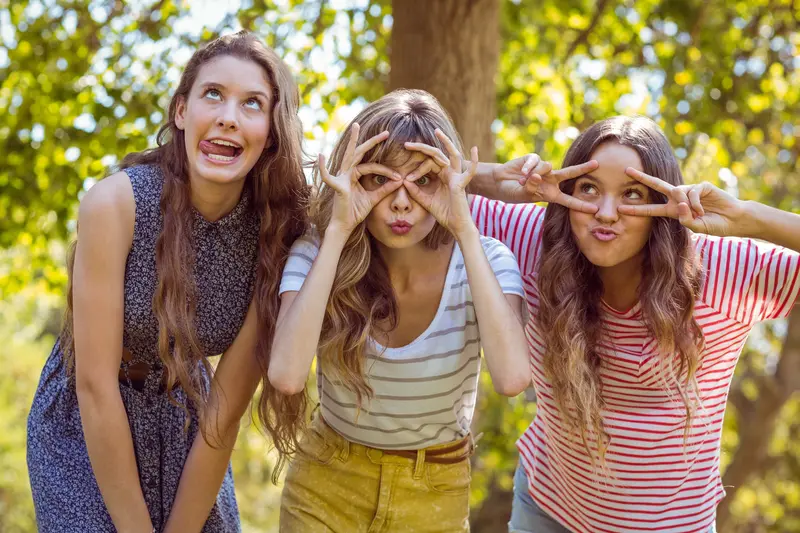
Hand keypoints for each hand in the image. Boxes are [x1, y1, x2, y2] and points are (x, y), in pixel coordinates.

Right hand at [319, 123, 402, 234]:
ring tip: (356, 127)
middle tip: (386, 132)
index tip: (399, 176)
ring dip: (353, 141)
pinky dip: (322, 167)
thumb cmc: (356, 212)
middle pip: (359, 153)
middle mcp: (347, 173)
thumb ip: (385, 189)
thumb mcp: (374, 198)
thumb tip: (399, 180)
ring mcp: (341, 178)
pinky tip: (321, 156)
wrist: (345, 226)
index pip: (372, 166)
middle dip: (372, 141)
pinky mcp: (337, 186)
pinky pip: (327, 176)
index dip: (386, 170)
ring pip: (350, 157)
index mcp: (355, 175)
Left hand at [403, 129, 478, 239]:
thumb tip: (404, 180)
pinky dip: (474, 160)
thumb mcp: (425, 201)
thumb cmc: (444, 214)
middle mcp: (450, 173)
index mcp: (442, 176)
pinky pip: (470, 171)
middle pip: (436, 155)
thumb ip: (415, 191)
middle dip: (422, 148)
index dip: (415, 168)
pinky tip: (475, 149)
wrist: (455, 226)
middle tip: (407, 144)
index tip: (404, 177)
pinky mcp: (461, 184)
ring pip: (452, 155)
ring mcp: (457, 177)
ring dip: (446, 142)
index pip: (428, 163)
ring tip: (437, 131)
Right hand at [493, 154, 599, 212]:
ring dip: (533, 175)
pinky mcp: (534, 159)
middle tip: (597, 164)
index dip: (580, 205)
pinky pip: (535, 161)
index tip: (594, 209)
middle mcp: (550, 180)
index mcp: (550, 194)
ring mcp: (543, 169)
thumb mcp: (522, 195)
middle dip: (583, 168)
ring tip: (521, 181)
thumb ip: (531, 187)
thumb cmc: (513, 192)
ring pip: (546, 167)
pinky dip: (527, 168)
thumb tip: (537, 175)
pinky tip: (520, 173)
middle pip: (570, 173)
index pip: (568, 200)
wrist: (499, 182)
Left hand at [618, 167, 743, 235]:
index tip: (620, 209)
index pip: (652, 209)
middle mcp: (679, 198)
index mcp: (673, 210)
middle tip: (626, 170)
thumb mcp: (696, 228)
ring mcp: (690, 190)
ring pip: (677, 192)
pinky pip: (692, 193)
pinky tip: (703, 210)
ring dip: (686, 205)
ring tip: (699, 214)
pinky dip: (696, 203)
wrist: (734, 219)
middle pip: (657, 185)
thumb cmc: (714, 225)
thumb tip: (680, 205)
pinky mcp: (701, 185)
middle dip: (642, 178)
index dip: (637, 209)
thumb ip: (685, 220)